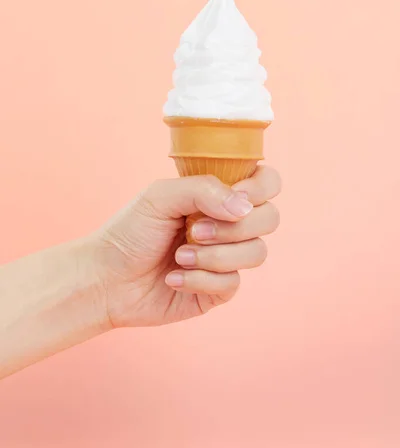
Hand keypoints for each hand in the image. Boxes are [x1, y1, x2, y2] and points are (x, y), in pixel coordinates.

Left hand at [93, 167, 280, 327]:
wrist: (105, 279)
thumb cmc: (130, 231)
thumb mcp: (160, 196)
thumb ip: (203, 190)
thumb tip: (244, 207)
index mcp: (218, 195)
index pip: (266, 182)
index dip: (261, 188)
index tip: (238, 195)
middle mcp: (228, 224)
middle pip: (270, 218)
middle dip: (235, 227)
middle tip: (195, 230)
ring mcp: (226, 257)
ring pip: (256, 253)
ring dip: (216, 256)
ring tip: (179, 257)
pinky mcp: (218, 290)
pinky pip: (233, 283)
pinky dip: (201, 279)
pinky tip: (173, 279)